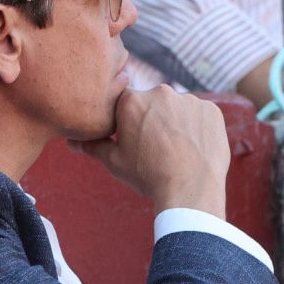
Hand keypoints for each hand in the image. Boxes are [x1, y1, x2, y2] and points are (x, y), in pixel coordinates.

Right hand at [75, 85, 230, 215]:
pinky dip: (197, 128)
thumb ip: (93, 145)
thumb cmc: (148, 176)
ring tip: (177, 151)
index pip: (125, 104)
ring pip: (178, 109)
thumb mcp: (114, 162)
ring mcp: (189, 100)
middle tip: (156, 149)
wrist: (190, 191)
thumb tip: (71, 142)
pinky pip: (200, 115)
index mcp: (132, 101)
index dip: (128, 123)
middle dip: (153, 121)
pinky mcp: (212, 110)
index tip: (134, 140)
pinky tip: (194, 149)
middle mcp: (161, 92)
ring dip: (176, 123)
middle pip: (153, 103)